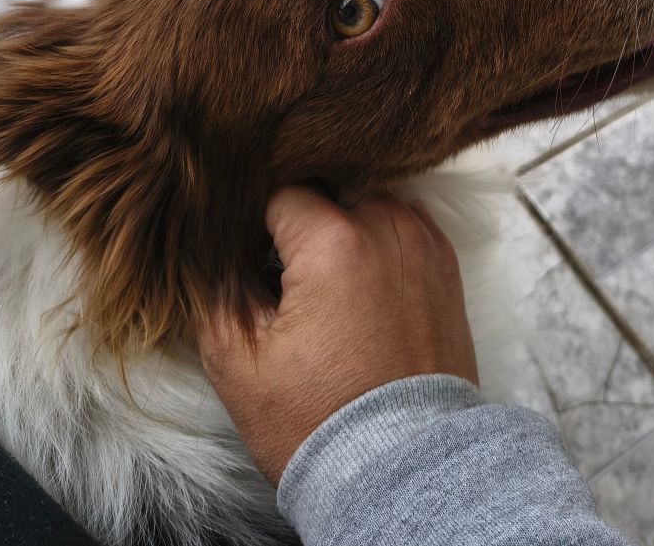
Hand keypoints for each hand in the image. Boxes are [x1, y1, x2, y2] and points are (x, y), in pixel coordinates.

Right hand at [198, 186, 478, 485]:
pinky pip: (401, 223)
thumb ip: (213, 287)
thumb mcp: (237, 360)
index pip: (278, 192)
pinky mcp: (445, 264)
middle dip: (300, 217)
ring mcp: (423, 242)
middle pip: (327, 187)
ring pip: (367, 198)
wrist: (401, 466)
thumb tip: (208, 245)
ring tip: (322, 277)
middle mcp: (388, 226)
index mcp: (335, 241)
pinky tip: (358, 282)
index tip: (249, 257)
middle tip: (283, 267)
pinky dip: (377, 238)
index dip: (253, 221)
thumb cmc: (318, 420)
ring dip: (342, 222)